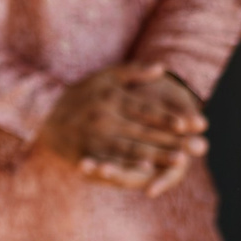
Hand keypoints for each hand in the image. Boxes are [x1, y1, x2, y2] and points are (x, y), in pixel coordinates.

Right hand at [36, 63, 205, 193]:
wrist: (41, 113)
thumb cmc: (80, 94)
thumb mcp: (104, 76)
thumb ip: (133, 71)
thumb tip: (161, 69)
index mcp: (112, 98)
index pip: (148, 109)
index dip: (172, 118)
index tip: (194, 124)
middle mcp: (104, 118)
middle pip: (145, 131)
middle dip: (173, 140)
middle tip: (199, 147)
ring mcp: (93, 137)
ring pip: (132, 148)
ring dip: (158, 155)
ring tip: (181, 161)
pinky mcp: (84, 153)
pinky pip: (111, 162)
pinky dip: (130, 167)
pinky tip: (147, 172)